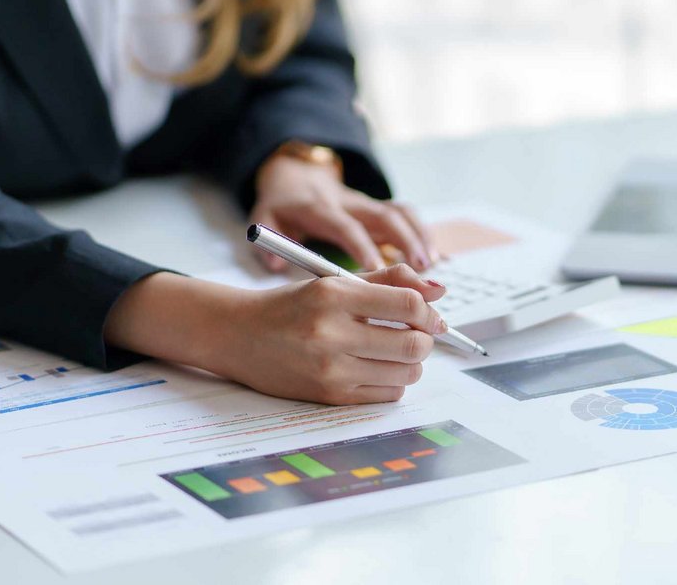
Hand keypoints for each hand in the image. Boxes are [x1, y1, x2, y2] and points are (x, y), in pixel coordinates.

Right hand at [105, 265, 448, 404]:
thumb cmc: (290, 306)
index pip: (407, 305)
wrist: (237, 335)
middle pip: (412, 344)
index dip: (428, 311)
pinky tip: (378, 368)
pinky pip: (386, 394)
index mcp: (333, 295)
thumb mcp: (334, 282)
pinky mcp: (328, 395)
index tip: (429, 314)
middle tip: (419, 334)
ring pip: (405, 373)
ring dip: (412, 363)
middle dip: (425, 339)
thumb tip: (440, 289)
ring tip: (398, 351)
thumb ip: (388, 281)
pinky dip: (394, 381)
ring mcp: (329, 369)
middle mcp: (330, 332)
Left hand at [249, 154, 437, 272]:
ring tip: (432, 263)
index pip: (345, 226)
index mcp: (320, 208)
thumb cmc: (284, 205)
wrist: (296, 175)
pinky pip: (405, 214)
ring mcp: (367, 203)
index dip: (363, 247)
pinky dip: (422, 232)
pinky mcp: (378, 206)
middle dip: (405, 240)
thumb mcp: (265, 217)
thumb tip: (275, 264)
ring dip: (419, 236)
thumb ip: (269, 239)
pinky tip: (434, 255)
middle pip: (383, 216)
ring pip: (400, 212)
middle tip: (420, 268)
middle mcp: (349, 203)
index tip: (378, 270)